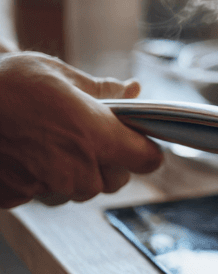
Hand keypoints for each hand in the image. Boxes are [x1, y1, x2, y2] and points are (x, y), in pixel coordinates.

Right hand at [0, 52, 162, 208]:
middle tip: (87, 132)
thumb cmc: (6, 83)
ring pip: (80, 191)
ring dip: (76, 171)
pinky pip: (44, 194)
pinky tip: (26, 151)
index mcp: (95, 136)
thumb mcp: (59, 74)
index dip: (146, 148)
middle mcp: (75, 170)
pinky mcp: (16, 199)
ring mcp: (44, 188)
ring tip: (50, 138)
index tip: (138, 138)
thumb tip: (133, 90)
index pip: (148, 159)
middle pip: (115, 180)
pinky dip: (41, 178)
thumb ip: (102, 91)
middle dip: (110, 160)